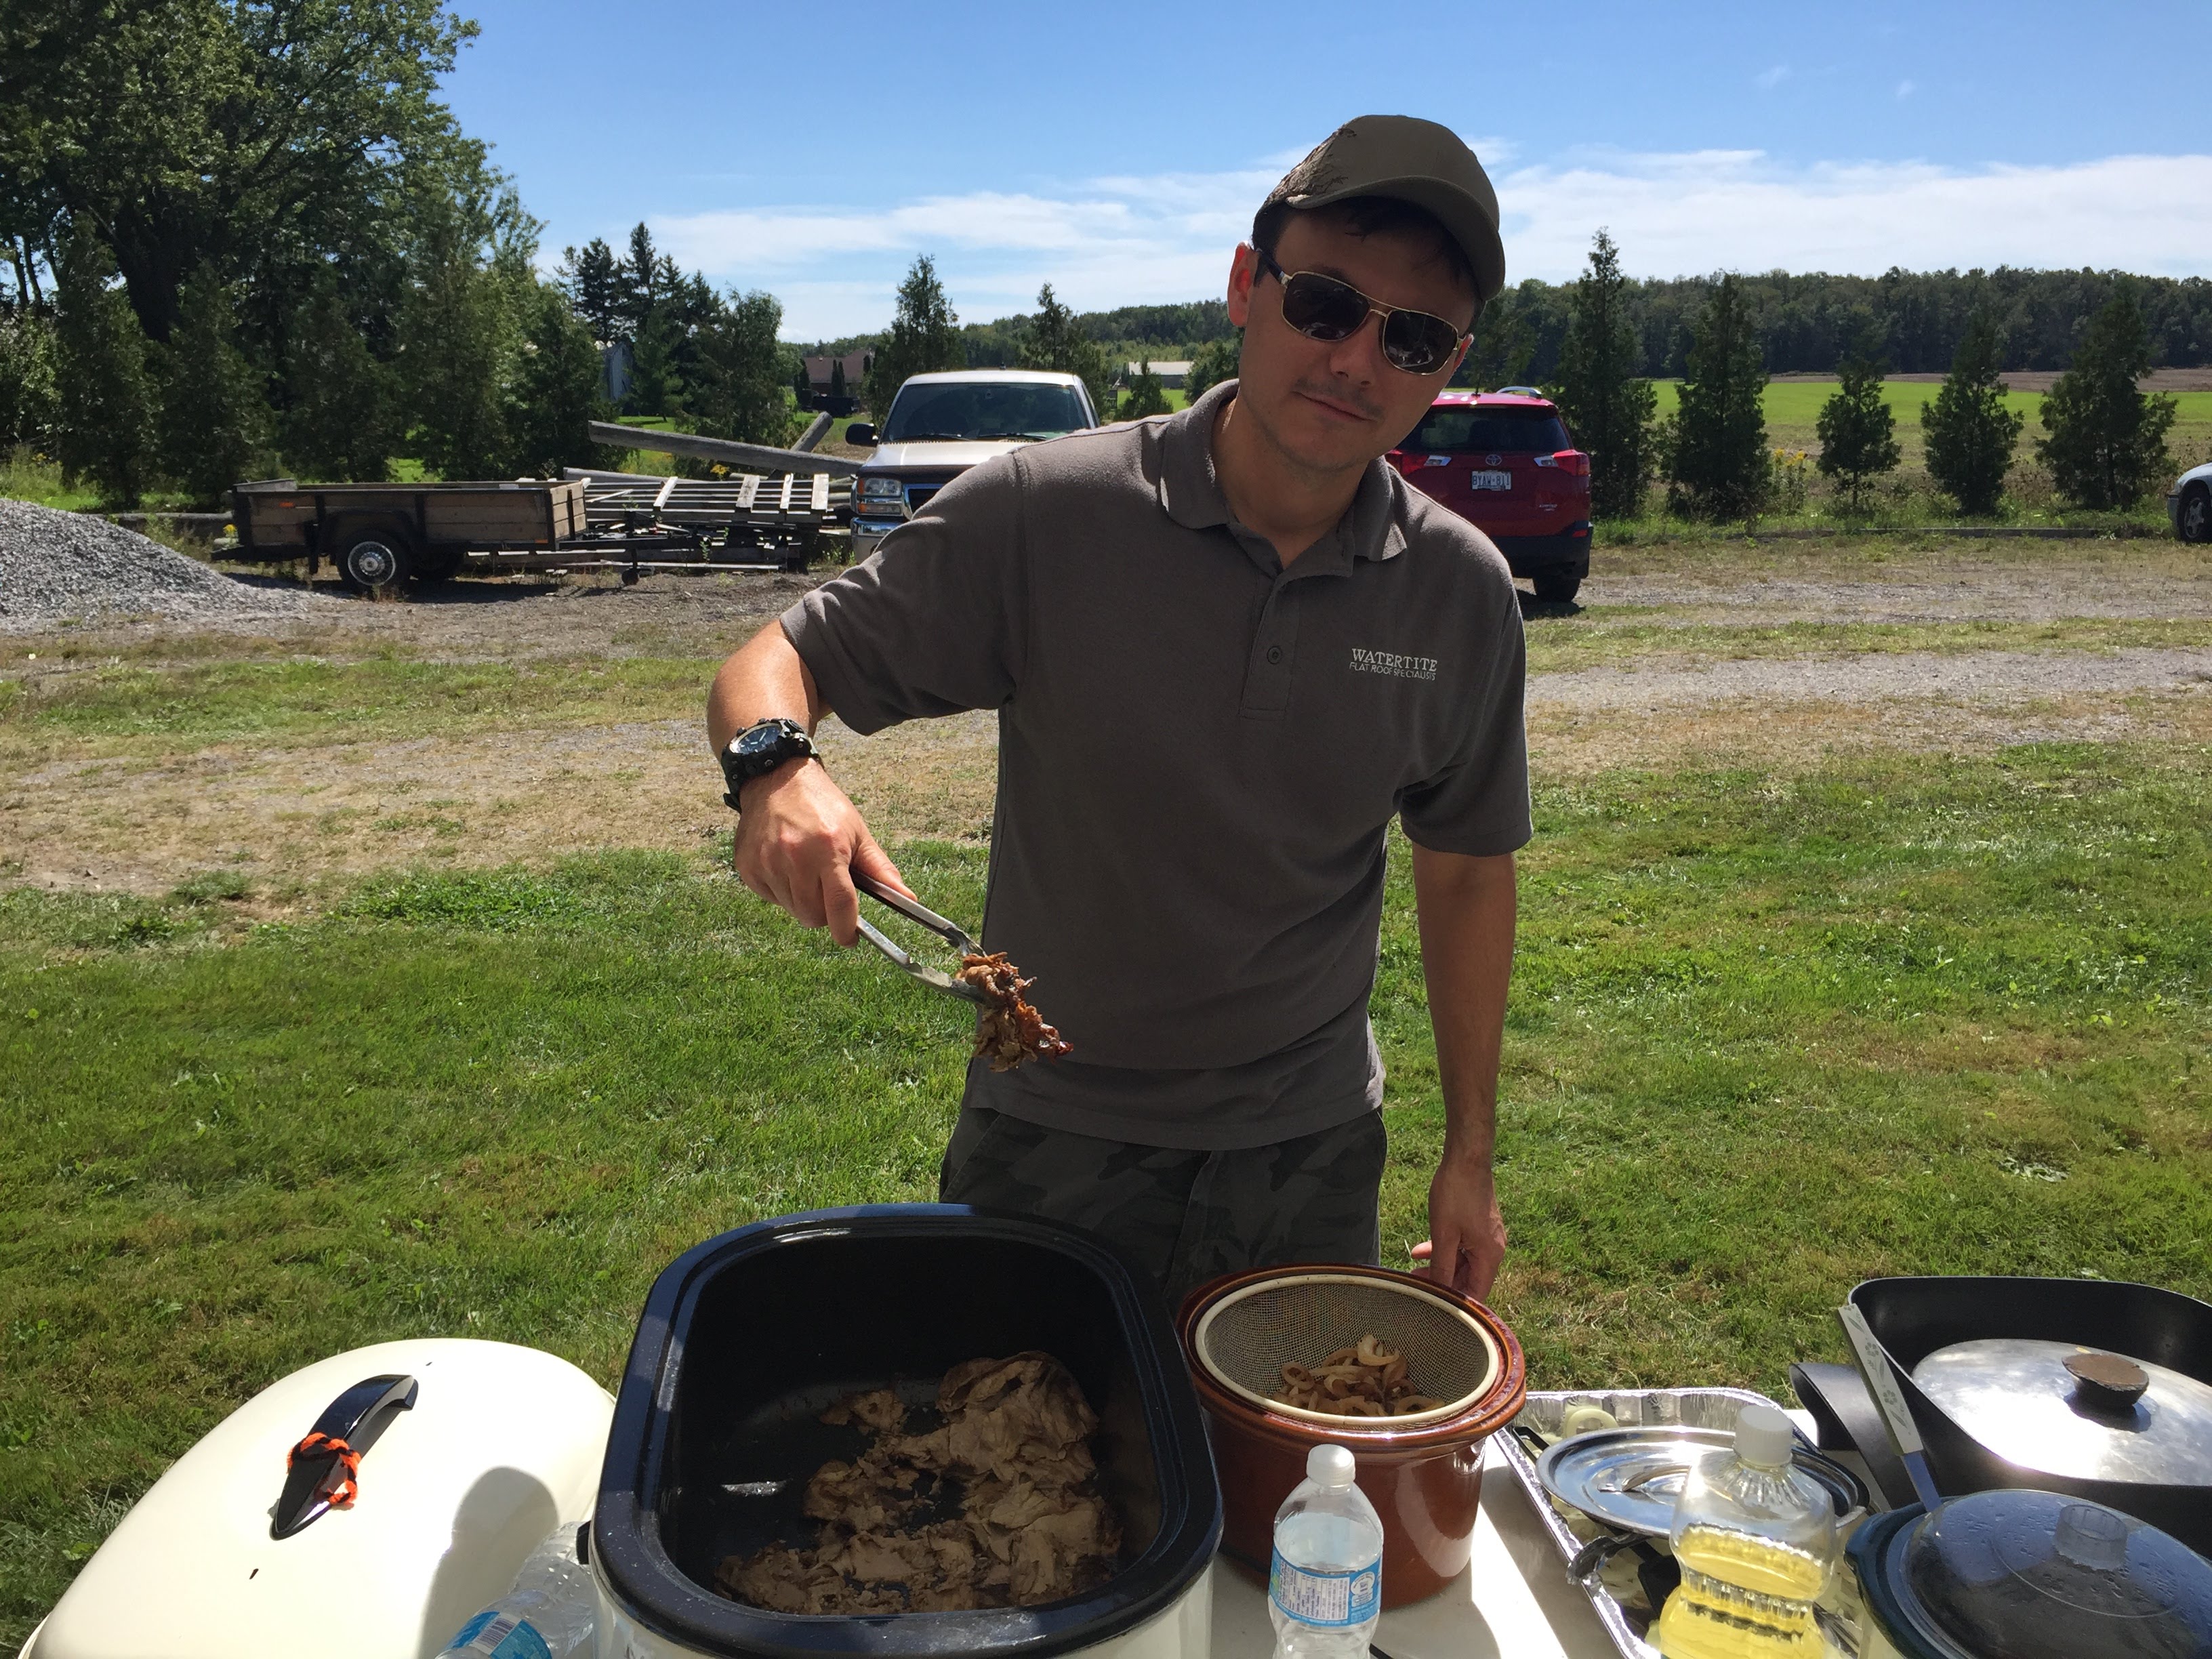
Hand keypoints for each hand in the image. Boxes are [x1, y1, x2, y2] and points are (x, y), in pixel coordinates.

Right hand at [732, 758, 907, 945]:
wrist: (777, 780)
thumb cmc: (822, 805)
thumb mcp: (857, 832)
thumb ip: (880, 870)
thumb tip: (908, 899)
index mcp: (827, 849)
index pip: (839, 904)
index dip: (845, 929)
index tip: (849, 938)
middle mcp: (794, 857)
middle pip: (812, 915)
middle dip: (825, 913)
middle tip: (828, 891)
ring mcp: (767, 862)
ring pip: (792, 910)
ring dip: (803, 901)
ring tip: (807, 871)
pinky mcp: (748, 866)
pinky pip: (771, 898)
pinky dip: (782, 891)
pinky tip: (786, 866)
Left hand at [1410, 1146, 1505, 1301]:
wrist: (1466, 1158)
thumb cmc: (1456, 1194)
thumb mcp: (1444, 1235)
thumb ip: (1443, 1267)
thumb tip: (1440, 1294)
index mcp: (1490, 1256)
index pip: (1476, 1294)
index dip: (1456, 1304)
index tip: (1431, 1304)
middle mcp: (1493, 1250)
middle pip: (1469, 1279)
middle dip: (1443, 1283)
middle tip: (1416, 1284)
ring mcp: (1486, 1237)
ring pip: (1462, 1263)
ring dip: (1440, 1266)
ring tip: (1413, 1267)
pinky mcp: (1478, 1227)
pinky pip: (1461, 1247)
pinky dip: (1444, 1250)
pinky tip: (1421, 1249)